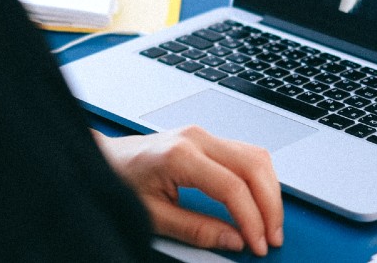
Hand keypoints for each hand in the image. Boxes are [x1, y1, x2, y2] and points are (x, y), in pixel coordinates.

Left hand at [93, 126, 283, 256]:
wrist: (104, 158)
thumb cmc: (120, 180)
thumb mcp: (153, 215)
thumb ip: (196, 229)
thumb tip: (233, 239)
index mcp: (180, 155)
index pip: (232, 187)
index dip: (251, 219)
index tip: (258, 243)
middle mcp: (196, 138)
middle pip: (253, 166)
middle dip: (270, 205)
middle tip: (272, 237)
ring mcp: (202, 134)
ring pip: (256, 156)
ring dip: (269, 191)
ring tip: (269, 223)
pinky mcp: (206, 139)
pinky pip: (245, 154)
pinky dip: (259, 179)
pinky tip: (259, 201)